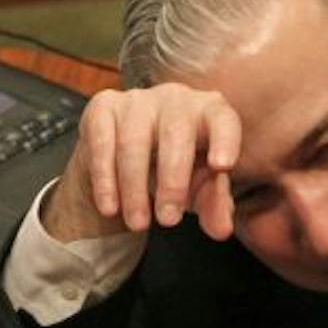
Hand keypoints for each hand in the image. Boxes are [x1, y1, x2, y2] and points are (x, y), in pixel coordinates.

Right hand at [42, 84, 242, 241]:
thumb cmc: (174, 172)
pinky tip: (110, 206)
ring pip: (134, 142)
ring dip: (135, 188)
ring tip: (138, 224)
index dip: (224, 141)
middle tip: (169, 220)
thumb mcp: (198, 192)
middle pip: (176, 134)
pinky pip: (103, 142)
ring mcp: (138, 99)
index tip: (221, 167)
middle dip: (172, 182)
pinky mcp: (103, 106)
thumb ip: (214, 207)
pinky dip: (105, 179)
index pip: (223, 121)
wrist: (126, 160)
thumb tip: (222, 228)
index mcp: (210, 112)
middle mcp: (176, 98)